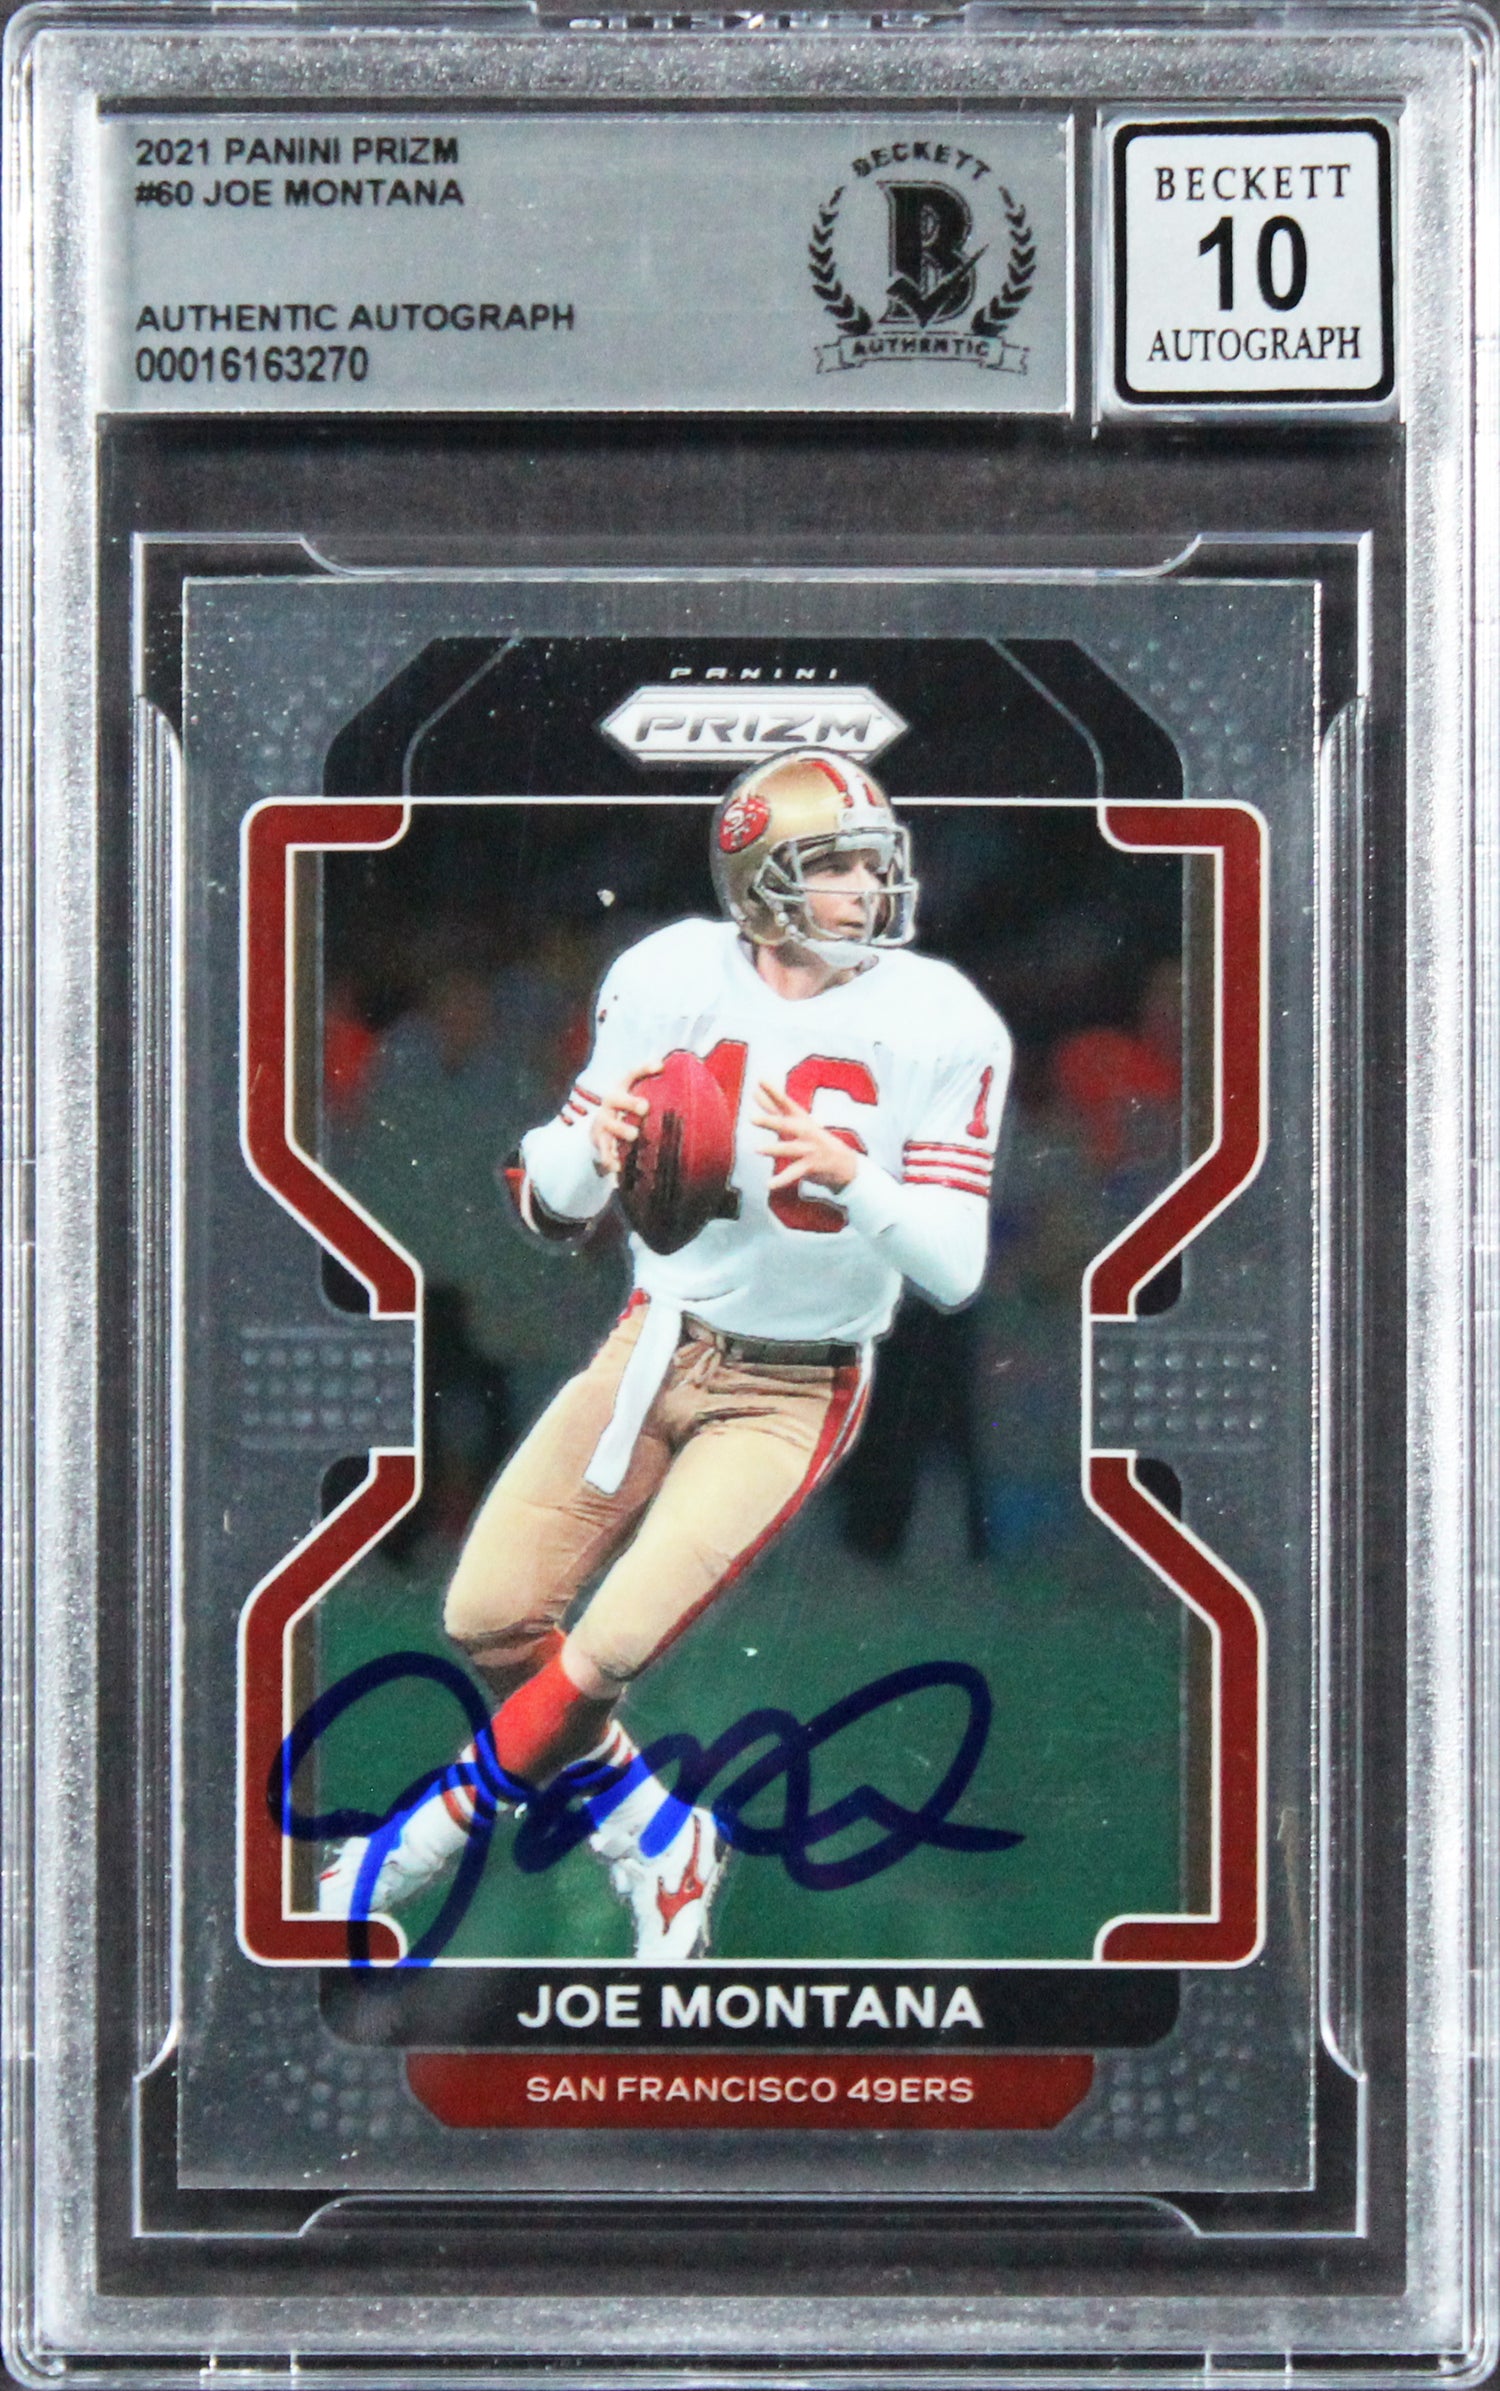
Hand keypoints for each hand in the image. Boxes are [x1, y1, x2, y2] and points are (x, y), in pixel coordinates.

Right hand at [589, 1060, 659, 1176]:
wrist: (599, 1133)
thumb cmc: (626, 1112)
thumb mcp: (635, 1098)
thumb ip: (653, 1087)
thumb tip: (673, 1073)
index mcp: (620, 1091)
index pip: (631, 1075)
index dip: (644, 1068)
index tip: (660, 1066)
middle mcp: (609, 1105)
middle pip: (615, 1099)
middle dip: (629, 1102)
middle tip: (644, 1106)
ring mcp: (603, 1124)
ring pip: (609, 1126)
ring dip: (621, 1129)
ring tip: (634, 1135)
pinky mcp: (600, 1144)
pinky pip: (604, 1152)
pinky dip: (610, 1159)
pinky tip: (618, 1167)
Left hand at [751, 1080, 861, 1193]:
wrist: (844, 1164)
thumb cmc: (814, 1140)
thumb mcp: (796, 1122)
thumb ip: (775, 1109)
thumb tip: (755, 1092)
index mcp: (801, 1119)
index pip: (785, 1103)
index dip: (773, 1092)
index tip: (760, 1081)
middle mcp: (806, 1132)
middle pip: (787, 1125)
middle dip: (771, 1122)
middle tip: (752, 1119)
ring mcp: (810, 1149)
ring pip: (790, 1149)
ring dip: (774, 1149)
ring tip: (757, 1149)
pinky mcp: (812, 1166)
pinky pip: (794, 1173)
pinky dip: (781, 1179)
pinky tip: (769, 1184)